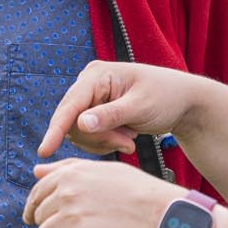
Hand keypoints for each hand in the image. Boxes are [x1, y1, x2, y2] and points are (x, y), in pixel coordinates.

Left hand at [22, 159, 171, 227]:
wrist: (163, 216)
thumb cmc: (138, 192)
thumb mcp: (104, 170)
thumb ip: (67, 168)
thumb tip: (36, 170)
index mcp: (71, 174)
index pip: (37, 192)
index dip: (34, 207)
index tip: (35, 217)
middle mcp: (67, 193)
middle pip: (39, 216)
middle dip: (52, 223)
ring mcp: (72, 217)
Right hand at [37, 61, 207, 158]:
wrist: (183, 102)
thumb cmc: (166, 97)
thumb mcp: (140, 106)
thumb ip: (110, 116)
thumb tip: (80, 124)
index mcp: (96, 75)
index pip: (69, 105)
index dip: (55, 129)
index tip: (44, 152)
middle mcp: (88, 85)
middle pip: (73, 123)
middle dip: (99, 139)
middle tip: (128, 143)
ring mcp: (91, 100)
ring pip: (81, 134)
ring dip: (105, 142)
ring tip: (131, 139)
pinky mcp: (96, 114)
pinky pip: (89, 137)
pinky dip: (107, 143)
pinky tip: (127, 137)